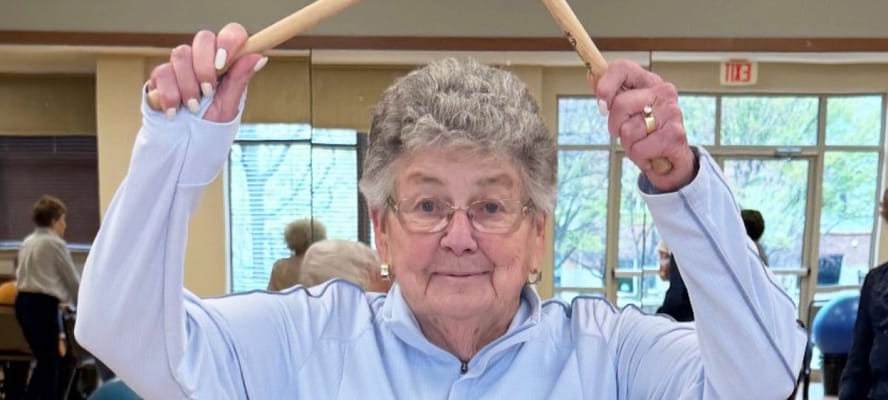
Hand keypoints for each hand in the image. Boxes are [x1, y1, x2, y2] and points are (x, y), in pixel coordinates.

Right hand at [147, 23, 265, 122]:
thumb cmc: (210, 125)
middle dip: (204, 66)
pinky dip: (169, 95)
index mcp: (226, 63)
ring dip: (188, 85)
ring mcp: (181, 66)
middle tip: (208, 91)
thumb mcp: (228, 105)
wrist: (184, 146)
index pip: (232, 34)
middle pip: (203, 38)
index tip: (223, 62)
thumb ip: (239, 79)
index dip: (228, 41)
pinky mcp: (161, 76)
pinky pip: (162, 72)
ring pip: (180, 54)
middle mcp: (204, 59)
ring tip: (193, 108)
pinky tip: (174, 111)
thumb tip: (259, 57)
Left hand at [593, 59, 695, 191]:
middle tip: (627, 133)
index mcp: (650, 82)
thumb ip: (609, 93)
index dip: (605, 85)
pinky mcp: (674, 136)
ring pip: (628, 130)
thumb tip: (592, 75)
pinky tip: (650, 154)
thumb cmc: (646, 133)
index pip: (622, 68)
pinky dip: (638, 157)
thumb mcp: (626, 111)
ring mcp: (672, 113)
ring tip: (642, 144)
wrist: (671, 160)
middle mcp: (664, 93)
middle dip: (615, 125)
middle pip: (620, 104)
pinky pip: (638, 149)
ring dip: (628, 144)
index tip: (602, 104)